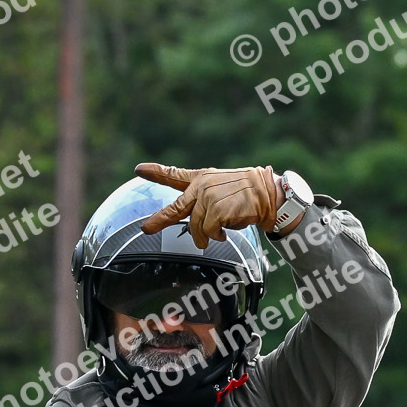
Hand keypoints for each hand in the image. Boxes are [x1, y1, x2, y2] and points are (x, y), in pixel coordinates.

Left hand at [136, 162, 281, 247]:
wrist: (267, 193)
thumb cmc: (246, 194)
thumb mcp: (220, 188)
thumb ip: (202, 200)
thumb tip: (193, 227)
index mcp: (201, 179)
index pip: (175, 174)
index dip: (156, 172)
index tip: (139, 169)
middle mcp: (202, 187)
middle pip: (176, 208)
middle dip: (160, 220)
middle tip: (146, 229)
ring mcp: (208, 198)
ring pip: (196, 227)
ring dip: (205, 236)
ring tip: (217, 234)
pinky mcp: (217, 211)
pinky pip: (209, 232)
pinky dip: (216, 236)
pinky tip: (225, 232)